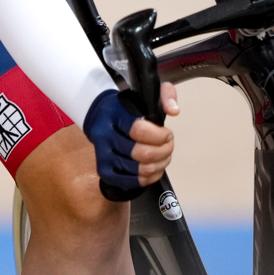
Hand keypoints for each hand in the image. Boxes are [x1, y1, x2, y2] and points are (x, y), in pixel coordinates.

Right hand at [84, 84, 179, 198]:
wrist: (100, 117)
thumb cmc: (127, 108)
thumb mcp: (147, 92)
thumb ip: (166, 94)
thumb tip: (173, 110)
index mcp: (114, 114)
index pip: (139, 130)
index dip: (160, 135)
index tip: (167, 132)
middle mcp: (104, 135)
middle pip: (142, 153)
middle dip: (164, 151)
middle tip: (168, 145)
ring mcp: (102, 154)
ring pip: (139, 170)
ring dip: (159, 165)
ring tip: (163, 156)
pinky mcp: (104, 169)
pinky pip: (129, 181)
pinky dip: (147, 178)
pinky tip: (152, 168)